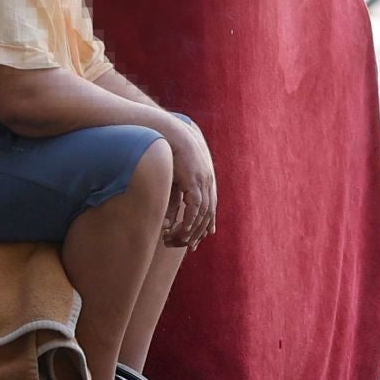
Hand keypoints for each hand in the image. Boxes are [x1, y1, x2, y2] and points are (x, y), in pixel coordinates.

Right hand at [161, 119, 216, 249]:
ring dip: (193, 229)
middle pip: (209, 213)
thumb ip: (174, 201)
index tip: (203, 237)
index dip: (207, 223)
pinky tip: (182, 230)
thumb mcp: (174, 181)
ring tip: (184, 242)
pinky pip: (195, 206)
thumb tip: (168, 221)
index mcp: (206, 179)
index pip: (210, 206)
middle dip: (201, 231)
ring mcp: (203, 181)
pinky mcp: (194, 180)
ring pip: (203, 213)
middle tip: (191, 245)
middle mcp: (208, 181)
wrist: (171, 133)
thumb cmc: (170, 154)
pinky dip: (190, 219)